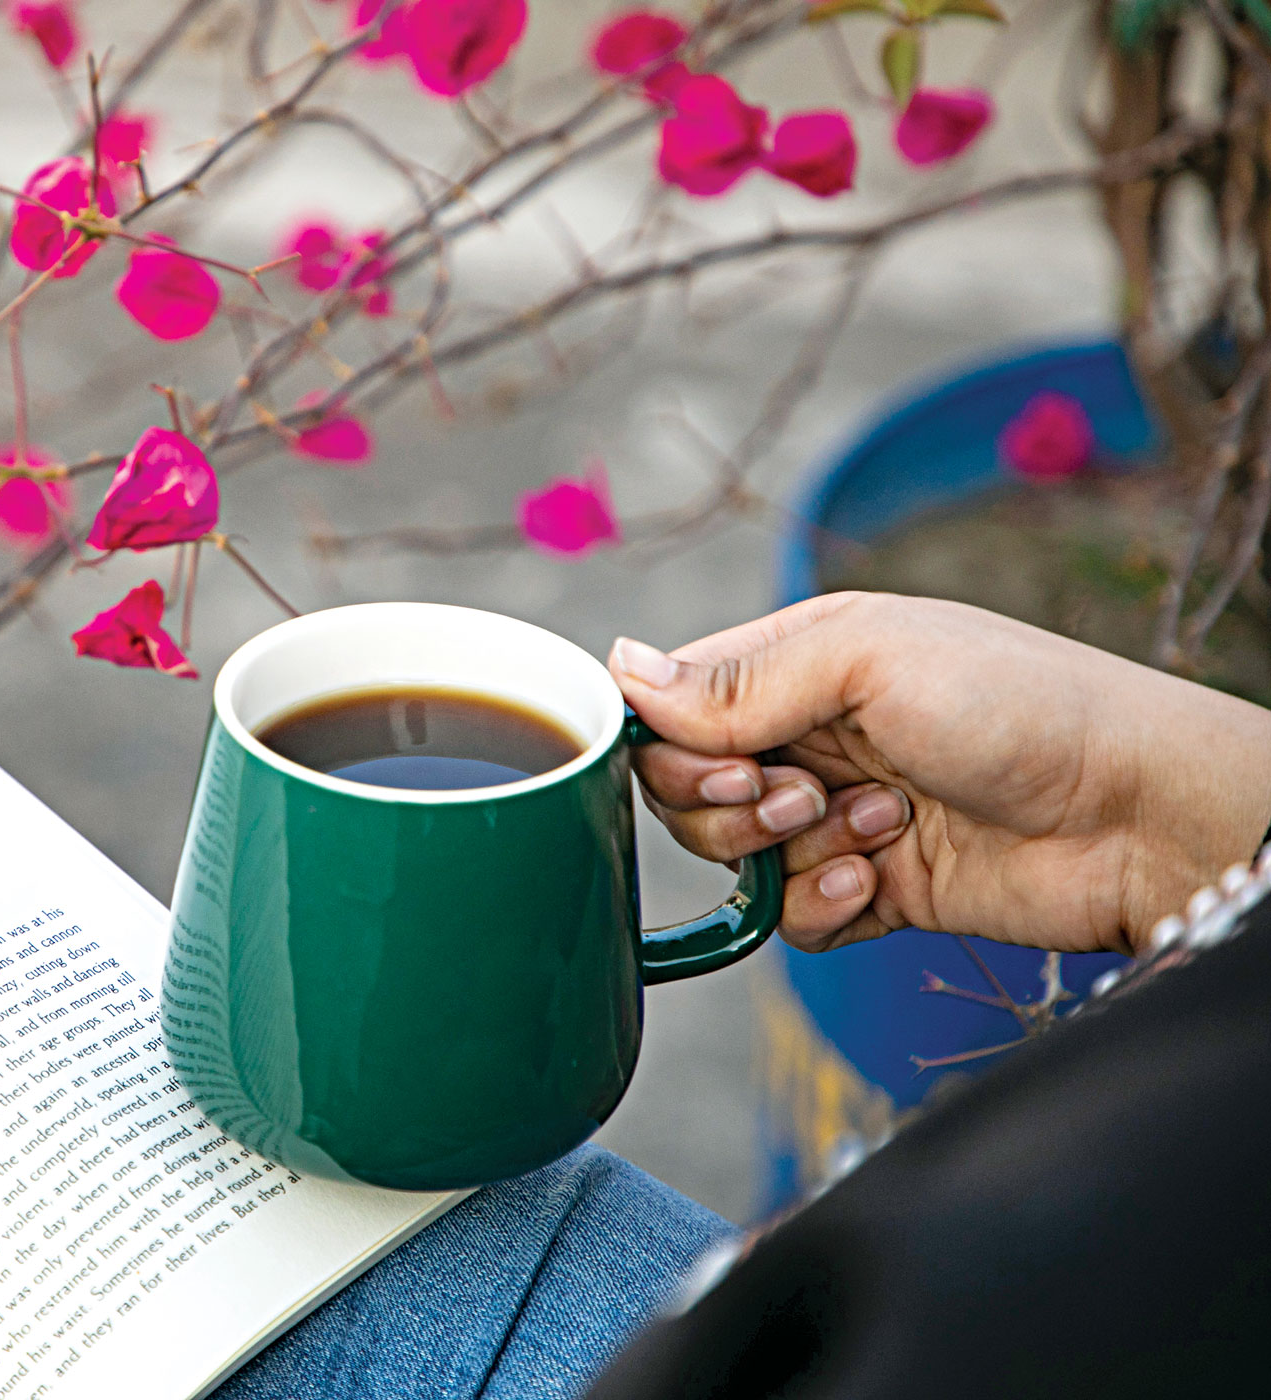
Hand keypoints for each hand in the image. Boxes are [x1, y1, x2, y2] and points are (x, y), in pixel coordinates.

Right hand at [609, 593, 1270, 955]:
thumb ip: (738, 680)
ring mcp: (835, 815)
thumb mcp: (866, 660)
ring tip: (873, 828)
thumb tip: (619, 670)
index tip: (720, 763)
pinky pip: (788, 917)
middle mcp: (807, 735)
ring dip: (788, 852)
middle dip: (727, 806)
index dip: (668, 747)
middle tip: (799, 796)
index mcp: (796, 661)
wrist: (1135, 815)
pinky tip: (883, 880)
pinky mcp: (870, 890)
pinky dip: (821, 907)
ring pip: (730, 858)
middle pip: (685, 790)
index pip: (671, 704)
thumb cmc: (1019, 705)